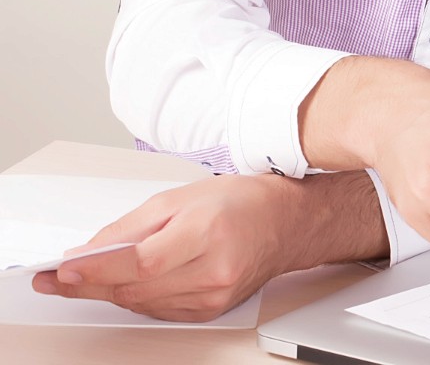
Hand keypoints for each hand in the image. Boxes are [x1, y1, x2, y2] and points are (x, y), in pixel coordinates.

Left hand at [30, 173, 307, 321]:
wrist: (286, 223)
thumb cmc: (241, 202)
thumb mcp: (180, 198)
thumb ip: (130, 227)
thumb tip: (88, 253)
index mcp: (208, 232)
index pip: (140, 262)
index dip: (97, 270)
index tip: (64, 270)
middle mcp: (214, 270)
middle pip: (136, 288)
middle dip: (93, 282)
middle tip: (63, 275)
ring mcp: (214, 296)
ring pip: (142, 303)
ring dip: (112, 290)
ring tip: (92, 275)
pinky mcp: (211, 311)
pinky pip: (158, 310)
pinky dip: (138, 297)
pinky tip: (132, 282)